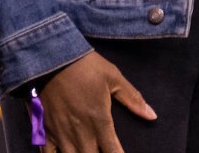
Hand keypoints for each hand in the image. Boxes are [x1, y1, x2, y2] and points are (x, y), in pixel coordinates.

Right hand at [39, 50, 155, 152]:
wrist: (54, 56)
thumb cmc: (86, 66)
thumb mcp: (113, 77)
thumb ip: (132, 98)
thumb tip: (152, 116)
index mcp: (99, 121)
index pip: (113, 152)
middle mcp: (81, 133)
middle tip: (103, 151)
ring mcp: (62, 134)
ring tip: (87, 151)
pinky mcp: (46, 130)